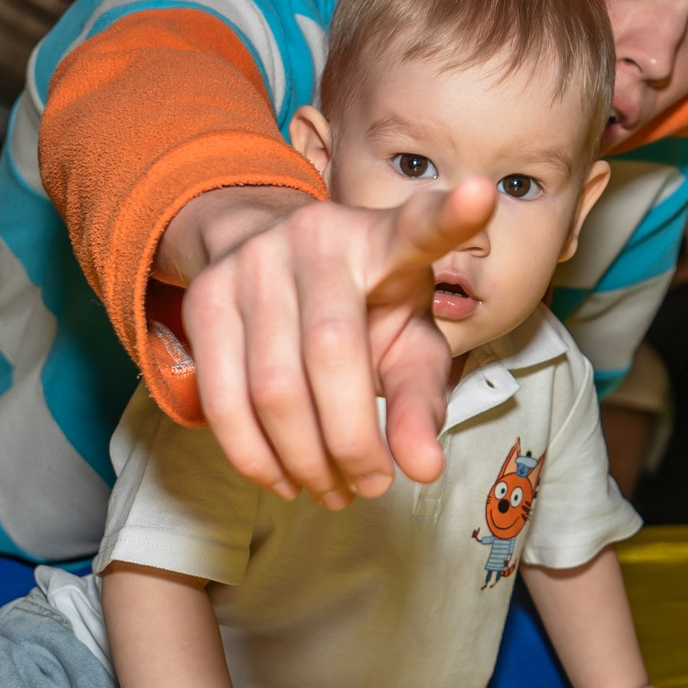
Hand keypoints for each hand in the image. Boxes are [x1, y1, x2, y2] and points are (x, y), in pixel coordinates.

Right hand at [172, 180, 496, 505]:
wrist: (270, 262)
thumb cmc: (363, 310)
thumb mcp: (407, 344)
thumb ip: (421, 402)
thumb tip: (421, 469)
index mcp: (383, 241)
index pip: (419, 227)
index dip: (451, 216)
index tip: (482, 196)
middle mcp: (317, 238)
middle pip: (330, 353)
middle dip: (352, 441)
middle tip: (370, 486)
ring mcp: (252, 262)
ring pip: (271, 387)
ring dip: (303, 459)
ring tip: (329, 490)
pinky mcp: (206, 296)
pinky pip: (221, 398)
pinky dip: (254, 456)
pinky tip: (282, 478)